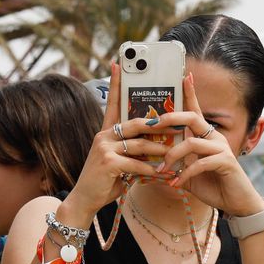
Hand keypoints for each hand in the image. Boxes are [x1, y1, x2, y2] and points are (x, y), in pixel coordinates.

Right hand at [59, 61, 169, 224]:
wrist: (85, 200)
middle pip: (136, 123)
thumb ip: (133, 150)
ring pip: (140, 144)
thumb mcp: (119, 161)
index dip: (116, 83)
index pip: (112, 103)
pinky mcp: (108, 162)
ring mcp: (104, 148)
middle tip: (177, 122)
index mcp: (106, 132)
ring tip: (174, 156)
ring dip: (159, 151)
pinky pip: (136, 163)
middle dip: (158, 125)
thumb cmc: (105, 180)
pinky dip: (151, 170)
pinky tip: (162, 174)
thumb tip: (156, 144)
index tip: (119, 63)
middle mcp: (104, 136)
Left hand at [151, 73, 263, 217]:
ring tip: (162, 170)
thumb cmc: (213, 186)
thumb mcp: (188, 175)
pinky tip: (176, 184)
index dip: (190, 93)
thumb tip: (153, 165)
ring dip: (172, 156)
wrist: (237, 203)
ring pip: (191, 142)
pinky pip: (200, 163)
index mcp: (206, 136)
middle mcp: (214, 138)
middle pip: (192, 117)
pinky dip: (185, 174)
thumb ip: (175, 166)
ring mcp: (221, 149)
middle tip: (153, 124)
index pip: (196, 111)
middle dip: (170, 118)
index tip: (184, 76)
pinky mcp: (226, 163)